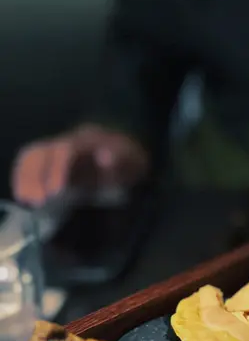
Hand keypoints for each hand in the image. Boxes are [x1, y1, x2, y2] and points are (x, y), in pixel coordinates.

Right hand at [11, 124, 148, 206]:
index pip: (66, 149)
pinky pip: (31, 159)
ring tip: (27, 199)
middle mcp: (69, 139)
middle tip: (38, 201)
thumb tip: (104, 156)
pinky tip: (24, 194)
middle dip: (36, 175)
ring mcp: (59, 146)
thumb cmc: (129, 164)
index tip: (55, 192)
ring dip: (26, 176)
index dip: (57, 169)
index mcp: (89, 140)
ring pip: (33, 154)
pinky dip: (23, 175)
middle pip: (43, 150)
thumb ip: (119, 163)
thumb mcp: (132, 165)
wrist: (128, 154)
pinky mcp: (52, 157)